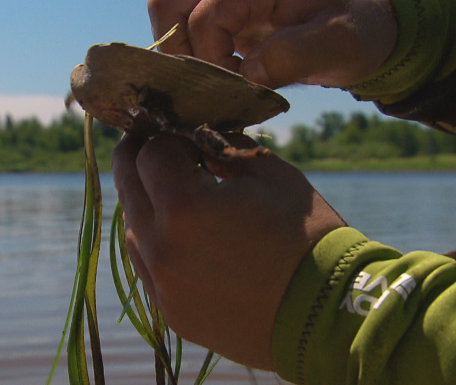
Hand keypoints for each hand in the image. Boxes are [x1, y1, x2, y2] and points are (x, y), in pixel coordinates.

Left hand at [112, 133, 345, 369]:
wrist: (328, 319)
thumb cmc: (309, 238)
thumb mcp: (273, 175)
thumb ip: (227, 150)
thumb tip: (203, 141)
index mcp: (185, 208)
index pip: (150, 154)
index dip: (168, 137)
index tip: (188, 136)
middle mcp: (160, 248)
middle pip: (127, 185)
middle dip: (140, 158)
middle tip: (159, 146)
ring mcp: (162, 286)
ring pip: (131, 228)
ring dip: (147, 203)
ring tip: (177, 194)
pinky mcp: (171, 312)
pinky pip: (146, 266)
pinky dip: (157, 242)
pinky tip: (184, 235)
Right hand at [148, 0, 396, 88]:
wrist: (370, 25)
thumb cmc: (359, 30)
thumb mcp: (339, 44)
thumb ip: (293, 56)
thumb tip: (245, 74)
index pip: (204, 19)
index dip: (211, 62)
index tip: (240, 88)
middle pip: (167, 3)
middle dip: (177, 52)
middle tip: (207, 85)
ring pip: (168, 13)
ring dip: (180, 53)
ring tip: (214, 82)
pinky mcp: (225, 9)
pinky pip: (184, 27)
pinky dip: (190, 54)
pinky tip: (219, 78)